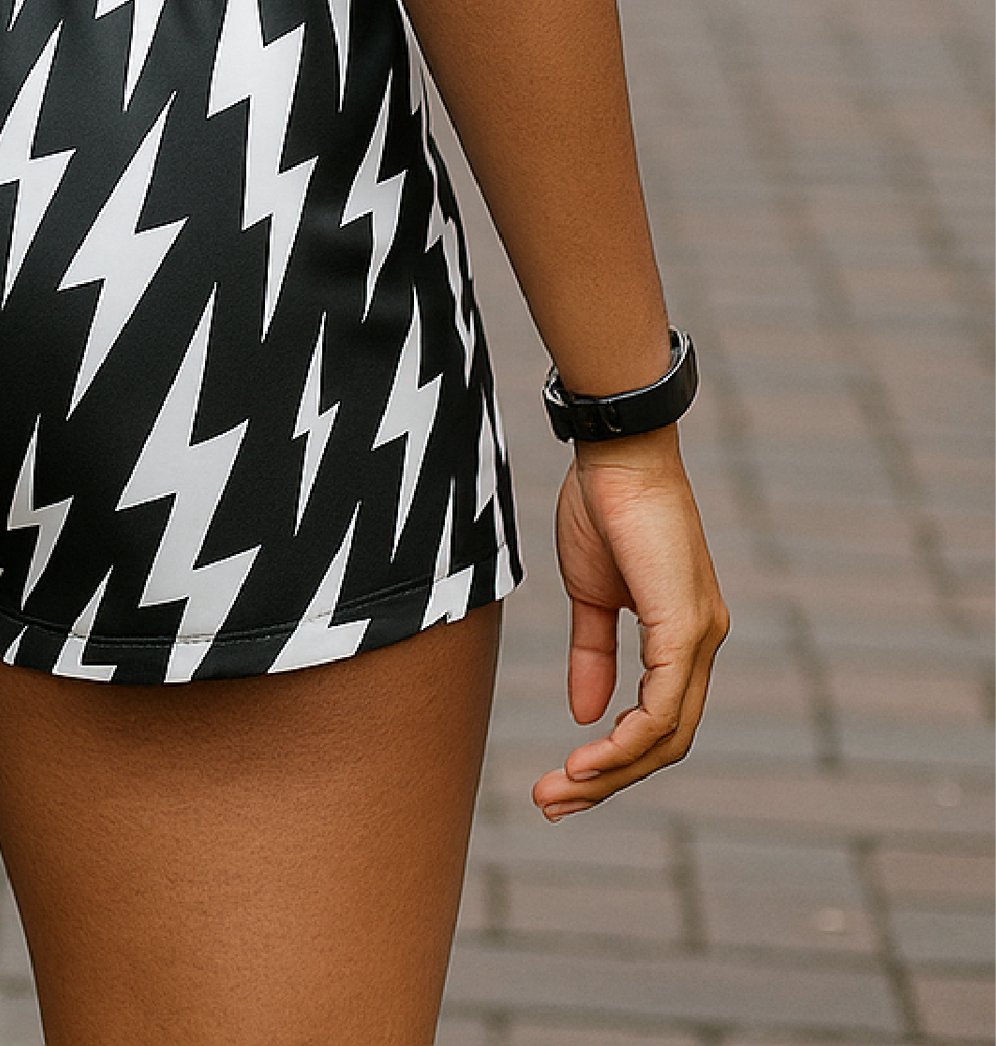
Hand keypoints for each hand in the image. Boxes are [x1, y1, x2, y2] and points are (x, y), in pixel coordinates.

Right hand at [533, 430, 727, 819]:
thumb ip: (594, 652)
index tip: (561, 779)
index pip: (658, 720)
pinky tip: (587, 756)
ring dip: (610, 772)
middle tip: (552, 805)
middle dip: (607, 781)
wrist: (616, 451)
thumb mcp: (590, 593)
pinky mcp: (686, 627)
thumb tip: (585, 713)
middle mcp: (703, 644)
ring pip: (666, 736)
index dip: (612, 757)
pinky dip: (624, 741)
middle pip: (665, 742)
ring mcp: (700, 637)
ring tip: (559, 790)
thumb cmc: (604, 507)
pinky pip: (662, 707)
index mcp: (683, 635)